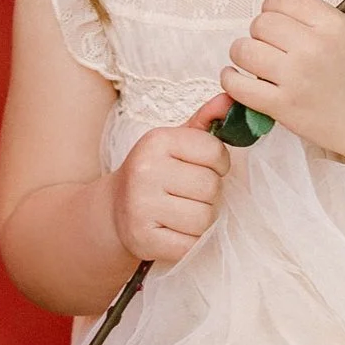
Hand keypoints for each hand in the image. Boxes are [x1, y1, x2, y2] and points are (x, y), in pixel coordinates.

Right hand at [109, 104, 232, 266]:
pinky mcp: (143, 238)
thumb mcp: (174, 144)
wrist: (113, 212)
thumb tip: (230, 99)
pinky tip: (173, 231)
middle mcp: (145, 170)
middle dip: (208, 194)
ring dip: (200, 220)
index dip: (219, 164)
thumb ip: (205, 122)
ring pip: (204, 218)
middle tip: (188, 194)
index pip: (215, 151)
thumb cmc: (155, 174)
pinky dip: (189, 241)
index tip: (204, 168)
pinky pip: (191, 244)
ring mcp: (141, 206)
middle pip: (211, 187)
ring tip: (181, 212)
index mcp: (156, 141)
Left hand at [221, 0, 344, 161]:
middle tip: (267, 46)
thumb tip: (279, 17)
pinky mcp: (283, 107)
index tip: (273, 19)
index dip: (272, 8)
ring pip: (244, 50)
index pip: (285, 0)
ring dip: (242, 53)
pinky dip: (231, 79)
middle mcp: (313, 47)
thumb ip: (319, 24)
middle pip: (261, 23)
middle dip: (259, 32)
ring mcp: (296, 78)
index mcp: (334, 25)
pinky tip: (235, 77)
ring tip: (251, 61)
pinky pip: (239, 85)